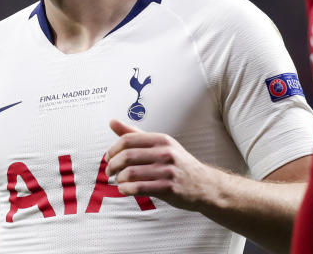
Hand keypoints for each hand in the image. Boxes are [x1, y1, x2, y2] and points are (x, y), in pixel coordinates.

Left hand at [105, 119, 222, 211]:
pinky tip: (124, 189)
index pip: (128, 139)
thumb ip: (135, 134)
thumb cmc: (177, 163)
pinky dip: (126, 189)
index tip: (108, 157)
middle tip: (108, 171)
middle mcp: (165, 152)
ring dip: (119, 179)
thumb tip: (112, 122)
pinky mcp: (168, 188)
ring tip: (118, 181)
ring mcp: (167, 170)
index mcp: (161, 139)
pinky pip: (139, 188)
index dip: (113, 149)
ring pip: (131, 173)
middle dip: (112, 165)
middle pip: (127, 156)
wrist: (203, 184)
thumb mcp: (160, 145)